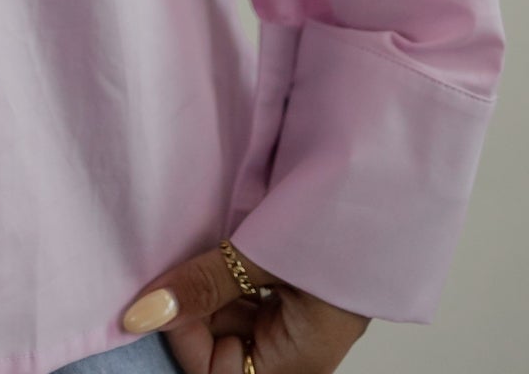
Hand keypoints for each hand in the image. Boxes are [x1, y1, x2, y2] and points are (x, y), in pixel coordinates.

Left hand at [120, 239, 369, 373]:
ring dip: (214, 286)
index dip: (188, 335)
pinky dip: (231, 272)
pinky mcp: (301, 291)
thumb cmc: (341, 220)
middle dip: (197, 306)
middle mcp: (299, 349)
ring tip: (212, 244)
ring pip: (234, 318)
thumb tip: (140, 317)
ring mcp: (301, 320)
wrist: (388, 175)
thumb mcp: (266, 253)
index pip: (218, 373)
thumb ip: (204, 285)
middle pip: (224, 349)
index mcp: (299, 359)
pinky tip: (230, 242)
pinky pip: (251, 296)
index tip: (174, 288)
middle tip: (189, 258)